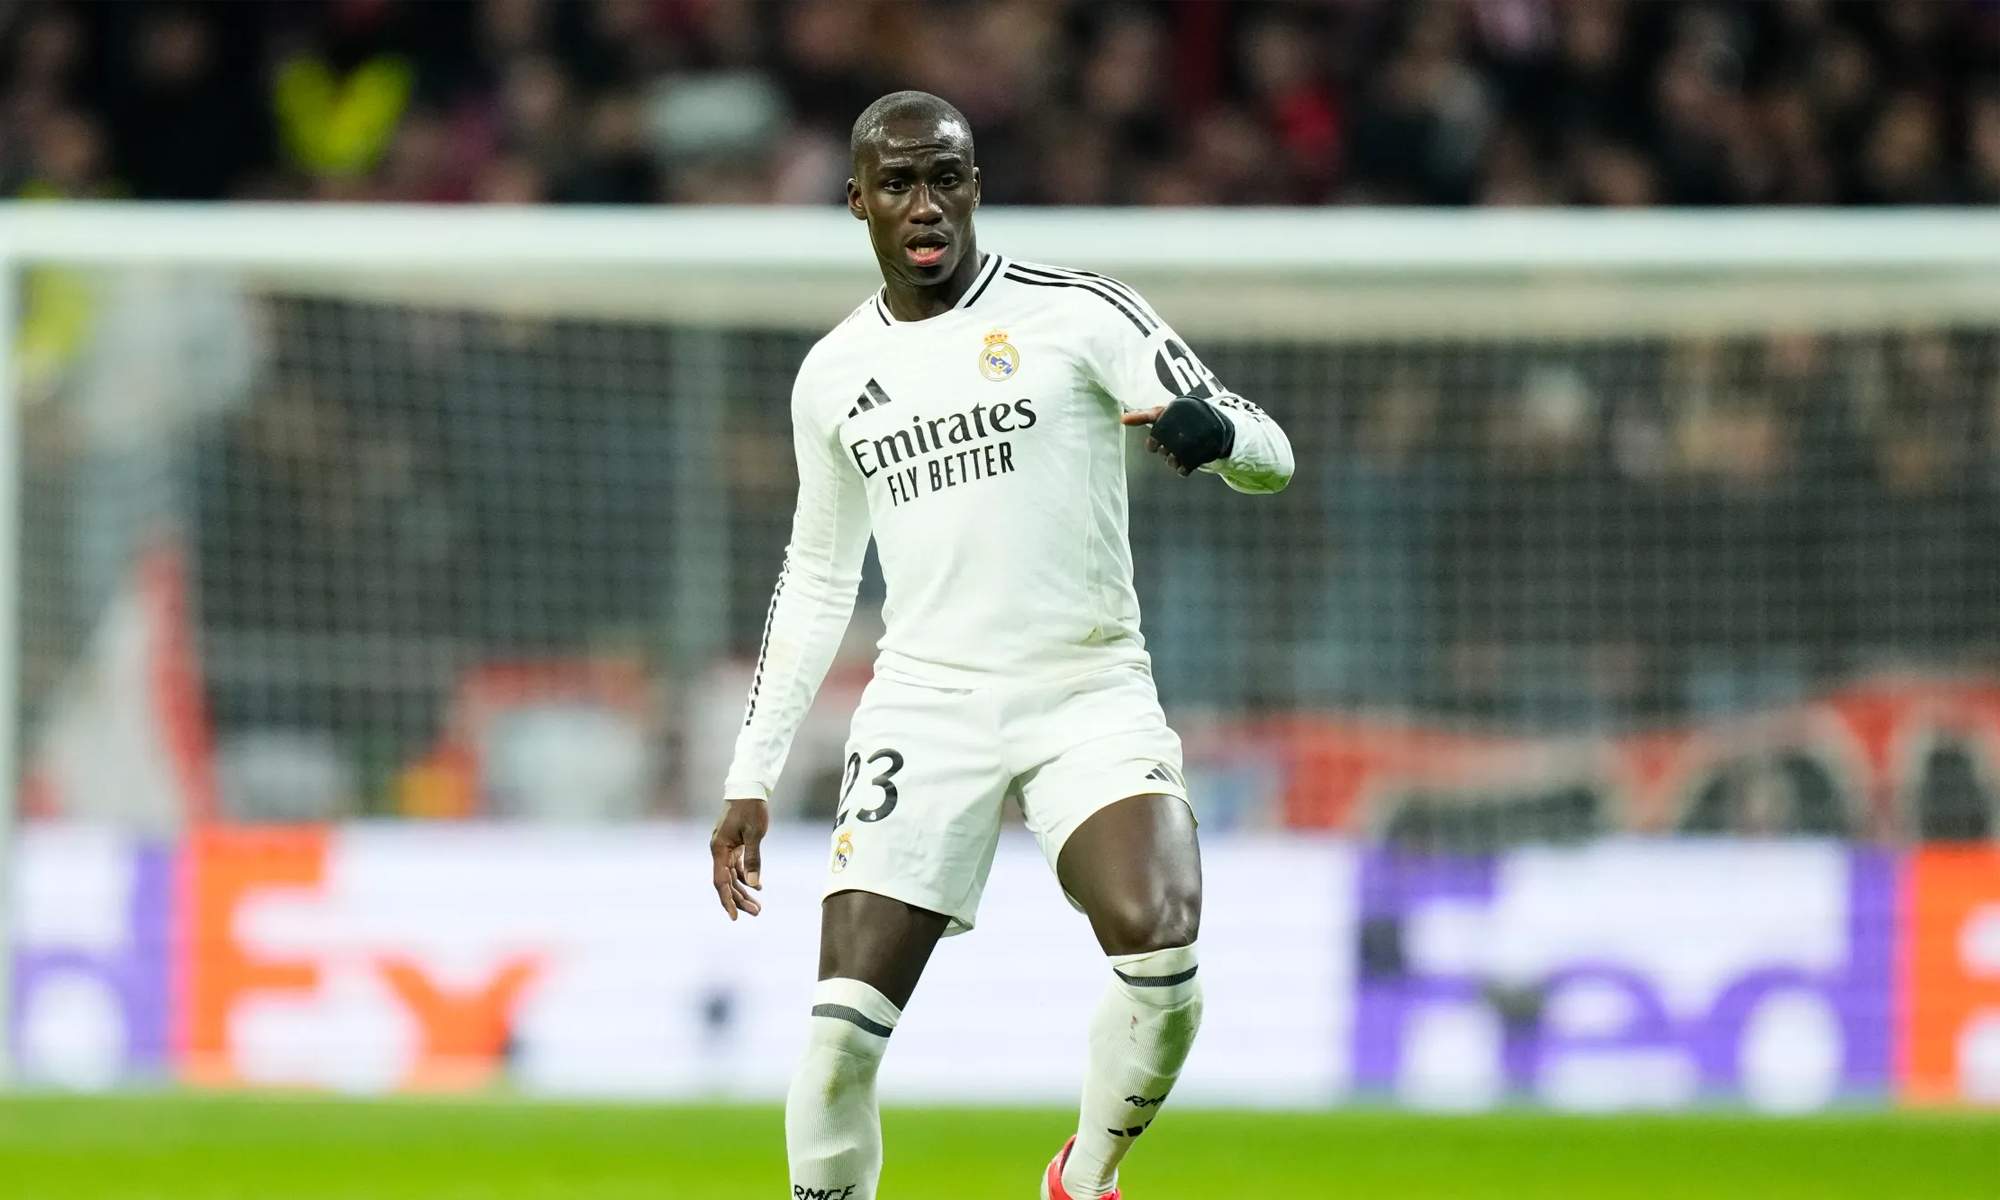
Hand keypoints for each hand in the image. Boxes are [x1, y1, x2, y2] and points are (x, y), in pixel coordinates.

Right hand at [710, 797, 768, 919]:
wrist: (748, 788)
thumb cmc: (751, 808)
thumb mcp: (755, 834)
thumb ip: (754, 858)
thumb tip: (755, 884)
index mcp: (719, 849)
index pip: (721, 881)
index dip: (727, 900)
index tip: (734, 917)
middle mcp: (719, 851)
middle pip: (726, 882)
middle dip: (739, 900)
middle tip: (756, 913)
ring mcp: (725, 849)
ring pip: (732, 877)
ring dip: (744, 891)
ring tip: (758, 907)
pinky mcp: (733, 845)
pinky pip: (737, 867)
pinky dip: (746, 877)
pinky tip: (758, 886)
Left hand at [1121, 396, 1233, 476]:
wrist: (1215, 424)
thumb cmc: (1182, 418)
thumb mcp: (1163, 413)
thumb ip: (1143, 416)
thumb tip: (1121, 420)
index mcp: (1175, 410)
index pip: (1155, 437)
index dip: (1155, 443)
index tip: (1160, 441)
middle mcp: (1188, 423)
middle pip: (1164, 450)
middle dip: (1166, 451)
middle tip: (1175, 445)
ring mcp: (1199, 438)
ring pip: (1174, 460)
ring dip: (1174, 461)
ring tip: (1182, 452)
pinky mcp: (1208, 451)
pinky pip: (1185, 469)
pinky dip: (1183, 469)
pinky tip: (1188, 461)